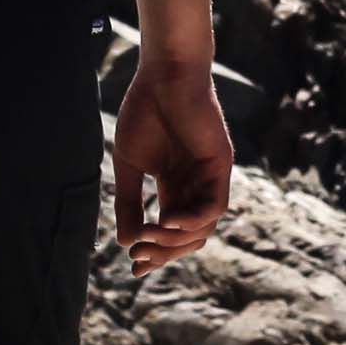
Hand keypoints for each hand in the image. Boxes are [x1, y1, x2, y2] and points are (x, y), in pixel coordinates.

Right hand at [110, 51, 232, 271]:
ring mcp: (210, 177)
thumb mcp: (129, 164)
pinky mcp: (220, 166)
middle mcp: (195, 186)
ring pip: (202, 228)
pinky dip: (193, 221)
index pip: (168, 230)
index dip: (153, 251)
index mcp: (175, 185)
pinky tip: (167, 223)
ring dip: (173, 241)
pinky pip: (214, 207)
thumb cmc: (146, 111)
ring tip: (147, 239)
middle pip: (187, 237)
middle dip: (163, 253)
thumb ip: (128, 202)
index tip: (132, 268)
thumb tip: (125, 242)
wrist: (164, 76)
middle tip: (138, 260)